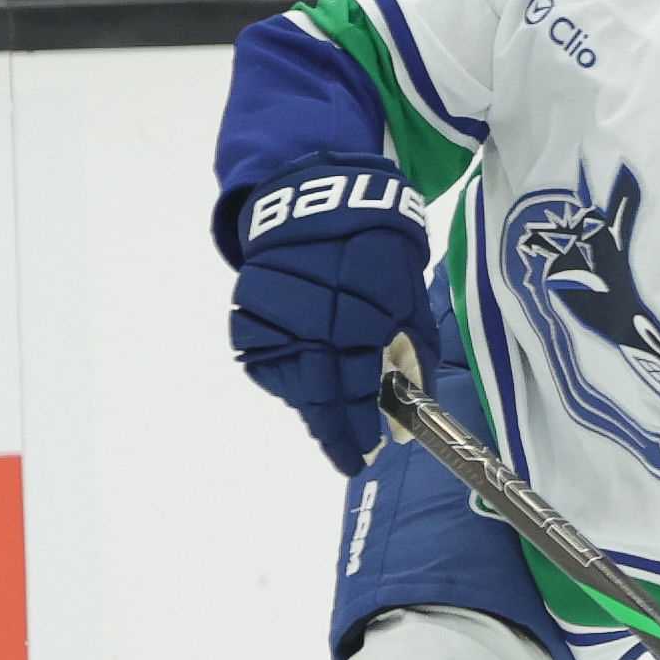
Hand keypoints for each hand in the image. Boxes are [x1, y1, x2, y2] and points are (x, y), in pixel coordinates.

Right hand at [223, 155, 434, 475]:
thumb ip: (412, 363)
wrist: (322, 200)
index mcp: (354, 321)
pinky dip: (286, 374)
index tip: (361, 459)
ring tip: (333, 405)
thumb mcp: (410, 303)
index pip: (349, 396)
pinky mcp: (247, 312)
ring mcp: (271, 319)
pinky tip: (308, 369)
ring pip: (288, 383)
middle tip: (346, 451)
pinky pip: (265, 361)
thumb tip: (403, 425)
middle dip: (332, 430)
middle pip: (314, 398)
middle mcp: (307, 324)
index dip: (353, 433)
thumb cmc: (381, 252)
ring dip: (312, 401)